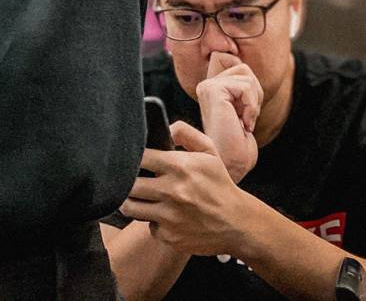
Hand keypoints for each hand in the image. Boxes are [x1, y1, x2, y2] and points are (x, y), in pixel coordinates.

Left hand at [120, 125, 254, 255]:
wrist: (237, 223)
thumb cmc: (220, 184)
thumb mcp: (209, 151)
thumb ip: (185, 132)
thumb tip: (164, 128)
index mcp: (179, 166)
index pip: (139, 156)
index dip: (133, 157)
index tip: (134, 159)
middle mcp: (172, 191)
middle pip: (129, 184)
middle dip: (128, 180)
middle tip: (133, 178)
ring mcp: (169, 217)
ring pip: (130, 206)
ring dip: (132, 201)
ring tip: (140, 196)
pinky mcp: (169, 237)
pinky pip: (148, 226)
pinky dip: (152, 221)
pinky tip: (163, 216)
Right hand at [196, 53, 261, 182]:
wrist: (231, 166)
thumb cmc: (238, 145)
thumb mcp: (243, 108)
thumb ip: (241, 86)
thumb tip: (236, 62)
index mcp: (212, 89)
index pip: (236, 65)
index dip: (249, 87)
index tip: (243, 113)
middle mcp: (206, 85)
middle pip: (243, 68)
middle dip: (254, 94)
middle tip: (244, 118)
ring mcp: (207, 87)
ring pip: (246, 75)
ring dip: (253, 102)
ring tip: (242, 121)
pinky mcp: (212, 91)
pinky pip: (245, 87)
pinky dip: (251, 107)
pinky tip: (241, 123)